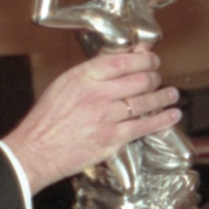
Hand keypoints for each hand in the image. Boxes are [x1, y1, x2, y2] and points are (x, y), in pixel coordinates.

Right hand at [1, 48, 180, 192]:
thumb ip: (91, 73)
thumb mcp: (64, 85)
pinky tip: (172, 115)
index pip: (122, 61)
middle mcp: (96, 95)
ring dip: (163, 96)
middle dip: (154, 76)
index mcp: (83, 77)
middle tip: (158, 77)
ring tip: (172, 94)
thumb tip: (119, 61)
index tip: (151, 58)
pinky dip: (162, 119)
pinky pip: (144, 126)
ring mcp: (106, 118)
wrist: (36, 150)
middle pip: (139, 79)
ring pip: (145, 101)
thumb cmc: (47, 119)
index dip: (144, 58)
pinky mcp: (112, 139)